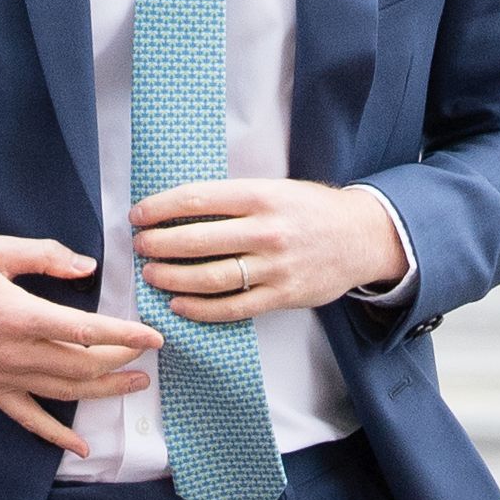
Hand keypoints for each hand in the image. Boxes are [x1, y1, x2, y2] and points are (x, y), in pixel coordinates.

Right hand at [0, 236, 160, 455]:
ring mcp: (5, 377)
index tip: (153, 337)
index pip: (86, 330)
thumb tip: (86, 267)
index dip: (124, 335)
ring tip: (135, 386)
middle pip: (83, 365)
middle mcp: (16, 352)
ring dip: (105, 392)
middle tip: (146, 355)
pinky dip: (57, 437)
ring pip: (66, 392)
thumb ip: (44, 255)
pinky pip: (30, 420)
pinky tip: (82, 448)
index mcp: (20, 314)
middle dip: (121, 362)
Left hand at [132, 179, 406, 319]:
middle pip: (197, 240)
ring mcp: (275, 267)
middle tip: (140, 247)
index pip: (197, 199)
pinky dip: (200, 309)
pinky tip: (179, 305)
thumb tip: (178, 209)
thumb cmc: (310, 210)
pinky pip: (232, 308)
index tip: (139, 216)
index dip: (160, 208)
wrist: (361, 237)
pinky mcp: (282, 296)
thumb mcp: (275, 190)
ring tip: (151, 275)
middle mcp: (266, 230)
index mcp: (261, 196)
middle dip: (159, 245)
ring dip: (173, 278)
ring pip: (210, 278)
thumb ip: (233, 200)